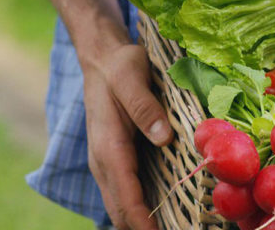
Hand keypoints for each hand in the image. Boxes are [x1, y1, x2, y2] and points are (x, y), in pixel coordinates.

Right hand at [83, 44, 172, 229]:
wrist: (102, 61)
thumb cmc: (119, 67)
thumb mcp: (131, 77)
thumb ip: (144, 106)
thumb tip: (163, 138)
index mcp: (108, 146)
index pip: (124, 194)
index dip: (142, 220)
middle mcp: (103, 161)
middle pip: (119, 210)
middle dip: (142, 229)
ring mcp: (107, 163)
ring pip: (119, 205)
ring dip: (140, 223)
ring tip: (172, 228)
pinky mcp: (115, 161)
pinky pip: (124, 193)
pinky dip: (138, 210)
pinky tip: (162, 214)